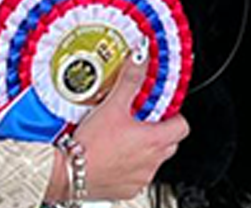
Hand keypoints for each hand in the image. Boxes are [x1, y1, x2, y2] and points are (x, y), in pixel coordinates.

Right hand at [55, 58, 189, 201]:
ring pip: (153, 160)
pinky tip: (114, 154)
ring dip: (144, 149)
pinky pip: (137, 176)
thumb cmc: (91, 144)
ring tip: (125, 136)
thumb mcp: (113, 105)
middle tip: (142, 120)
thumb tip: (140, 59)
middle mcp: (151, 162)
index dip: (174, 115)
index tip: (162, 108)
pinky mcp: (127, 190)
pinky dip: (130, 166)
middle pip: (169, 143)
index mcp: (154, 140)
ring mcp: (140, 178)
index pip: (182, 126)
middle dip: (159, 130)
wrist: (68, 173)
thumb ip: (131, 80)